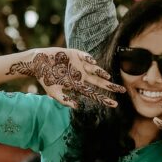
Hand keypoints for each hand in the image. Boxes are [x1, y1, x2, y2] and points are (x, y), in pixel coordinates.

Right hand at [8, 48, 123, 107]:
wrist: (38, 63)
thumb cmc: (45, 79)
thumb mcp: (54, 93)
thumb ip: (65, 100)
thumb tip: (77, 107)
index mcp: (78, 85)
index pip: (94, 94)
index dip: (104, 99)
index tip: (115, 105)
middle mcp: (82, 75)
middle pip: (100, 83)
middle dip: (111, 87)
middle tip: (123, 91)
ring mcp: (80, 65)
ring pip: (95, 70)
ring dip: (102, 73)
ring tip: (108, 77)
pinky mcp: (75, 54)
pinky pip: (86, 56)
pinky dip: (89, 59)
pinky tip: (92, 62)